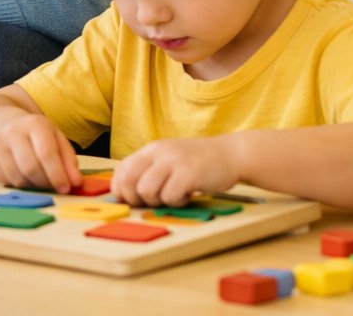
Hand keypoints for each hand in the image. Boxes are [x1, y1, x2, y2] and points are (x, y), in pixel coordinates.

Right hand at [0, 113, 82, 194]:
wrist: (2, 124)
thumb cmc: (36, 135)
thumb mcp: (56, 140)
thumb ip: (69, 161)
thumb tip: (76, 182)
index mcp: (35, 123)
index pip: (46, 153)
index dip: (57, 174)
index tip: (65, 188)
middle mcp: (13, 131)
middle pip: (31, 167)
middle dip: (45, 182)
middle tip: (53, 186)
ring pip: (18, 178)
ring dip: (32, 185)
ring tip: (38, 178)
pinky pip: (6, 181)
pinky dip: (18, 184)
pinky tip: (22, 174)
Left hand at [111, 136, 240, 206]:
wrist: (231, 154)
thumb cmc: (198, 163)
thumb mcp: (169, 160)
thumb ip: (149, 171)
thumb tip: (125, 194)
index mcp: (151, 150)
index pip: (121, 170)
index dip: (121, 190)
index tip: (132, 200)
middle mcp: (159, 152)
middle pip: (128, 180)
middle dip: (135, 199)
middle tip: (152, 202)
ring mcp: (174, 161)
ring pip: (146, 190)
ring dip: (158, 201)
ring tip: (174, 196)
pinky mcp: (189, 172)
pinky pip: (170, 196)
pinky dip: (177, 202)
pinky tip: (188, 195)